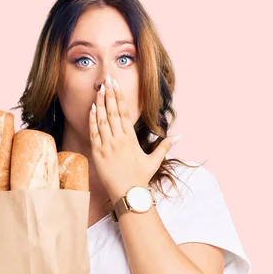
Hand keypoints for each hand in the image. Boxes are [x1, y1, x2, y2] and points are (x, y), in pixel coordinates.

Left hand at [89, 74, 181, 202]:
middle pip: (112, 112)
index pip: (124, 112)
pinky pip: (93, 133)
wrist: (128, 194)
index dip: (119, 97)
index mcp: (131, 138)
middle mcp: (119, 139)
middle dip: (109, 94)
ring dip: (100, 103)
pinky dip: (92, 120)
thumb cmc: (140, 178)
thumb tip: (180, 136)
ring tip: (98, 89)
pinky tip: (92, 108)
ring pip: (102, 120)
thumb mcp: (154, 161)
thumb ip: (165, 146)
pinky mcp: (98, 153)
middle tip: (106, 79)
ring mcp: (107, 146)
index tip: (116, 85)